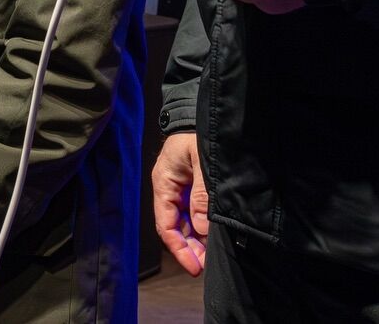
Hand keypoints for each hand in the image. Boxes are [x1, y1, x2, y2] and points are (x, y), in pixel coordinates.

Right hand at [151, 131, 209, 275]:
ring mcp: (182, 189)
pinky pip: (195, 213)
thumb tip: (201, 229)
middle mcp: (170, 190)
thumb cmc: (199, 133)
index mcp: (164, 183)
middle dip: (190, 249)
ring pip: (186, 223)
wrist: (204, 112)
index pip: (166, 225)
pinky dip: (203, 228)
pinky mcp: (194, 187)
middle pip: (175, 228)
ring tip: (212, 257)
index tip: (194, 266)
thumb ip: (201, 194)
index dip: (179, 248)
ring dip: (197, 241)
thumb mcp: (201, 161)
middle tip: (207, 266)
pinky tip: (213, 237)